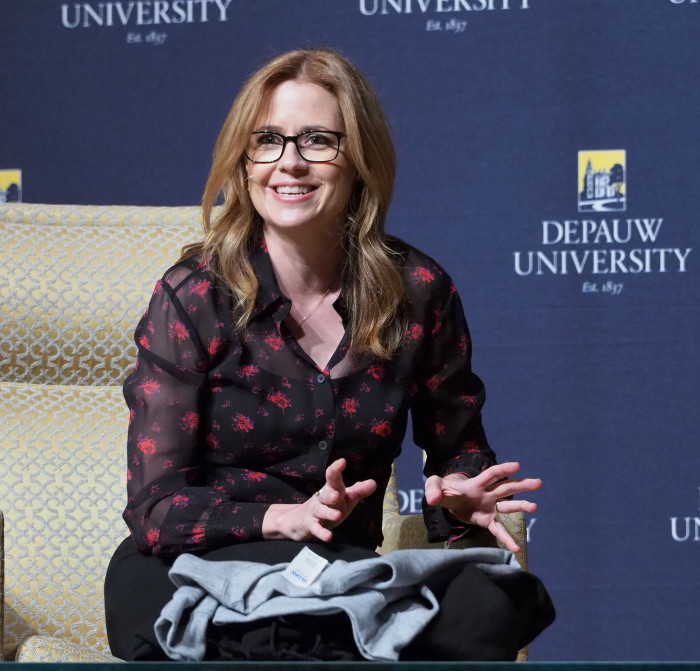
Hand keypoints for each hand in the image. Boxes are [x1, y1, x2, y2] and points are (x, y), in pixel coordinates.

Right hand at [262, 458, 376, 542]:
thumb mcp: (344, 499)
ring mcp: (315, 512)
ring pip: (320, 511)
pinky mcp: (310, 525)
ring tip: (337, 516)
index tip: (342, 462)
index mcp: (331, 489)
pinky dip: (321, 532)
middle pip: (325, 493)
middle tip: (337, 495)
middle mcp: (322, 498)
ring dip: (328, 513)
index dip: (336, 469)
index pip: (332, 477)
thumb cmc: (328, 507)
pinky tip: (328, 537)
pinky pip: (316, 529)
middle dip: (330, 493)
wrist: (300, 520)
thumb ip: (358, 491)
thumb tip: (374, 483)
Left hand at [424, 462, 540, 552]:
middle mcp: (487, 494)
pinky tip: (516, 548)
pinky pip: (499, 529)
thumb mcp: (435, 486)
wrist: (448, 501)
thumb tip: (432, 499)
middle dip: (522, 485)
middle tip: (538, 483)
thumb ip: (433, 489)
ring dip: (521, 506)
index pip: (491, 475)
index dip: (503, 469)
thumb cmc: (445, 490)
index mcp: (476, 484)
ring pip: (508, 506)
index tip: (517, 466)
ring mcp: (490, 507)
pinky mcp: (487, 520)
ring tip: (535, 507)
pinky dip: (507, 538)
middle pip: (506, 487)